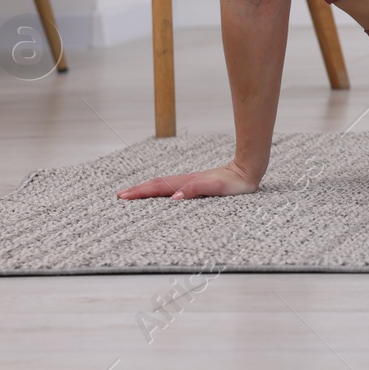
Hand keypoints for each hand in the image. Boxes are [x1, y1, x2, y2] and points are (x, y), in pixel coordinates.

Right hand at [117, 162, 260, 200]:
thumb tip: (174, 198)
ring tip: (133, 193)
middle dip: (138, 190)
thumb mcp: (216, 188)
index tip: (124, 196)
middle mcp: (186, 182)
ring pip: (164, 185)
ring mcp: (190, 182)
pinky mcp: (196, 184)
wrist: (248, 171)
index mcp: (187, 183)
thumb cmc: (234, 183)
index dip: (140, 192)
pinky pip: (173, 187)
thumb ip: (195, 190)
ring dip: (147, 189)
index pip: (158, 188)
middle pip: (157, 185)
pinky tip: (160, 193)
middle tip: (120, 196)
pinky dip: (160, 189)